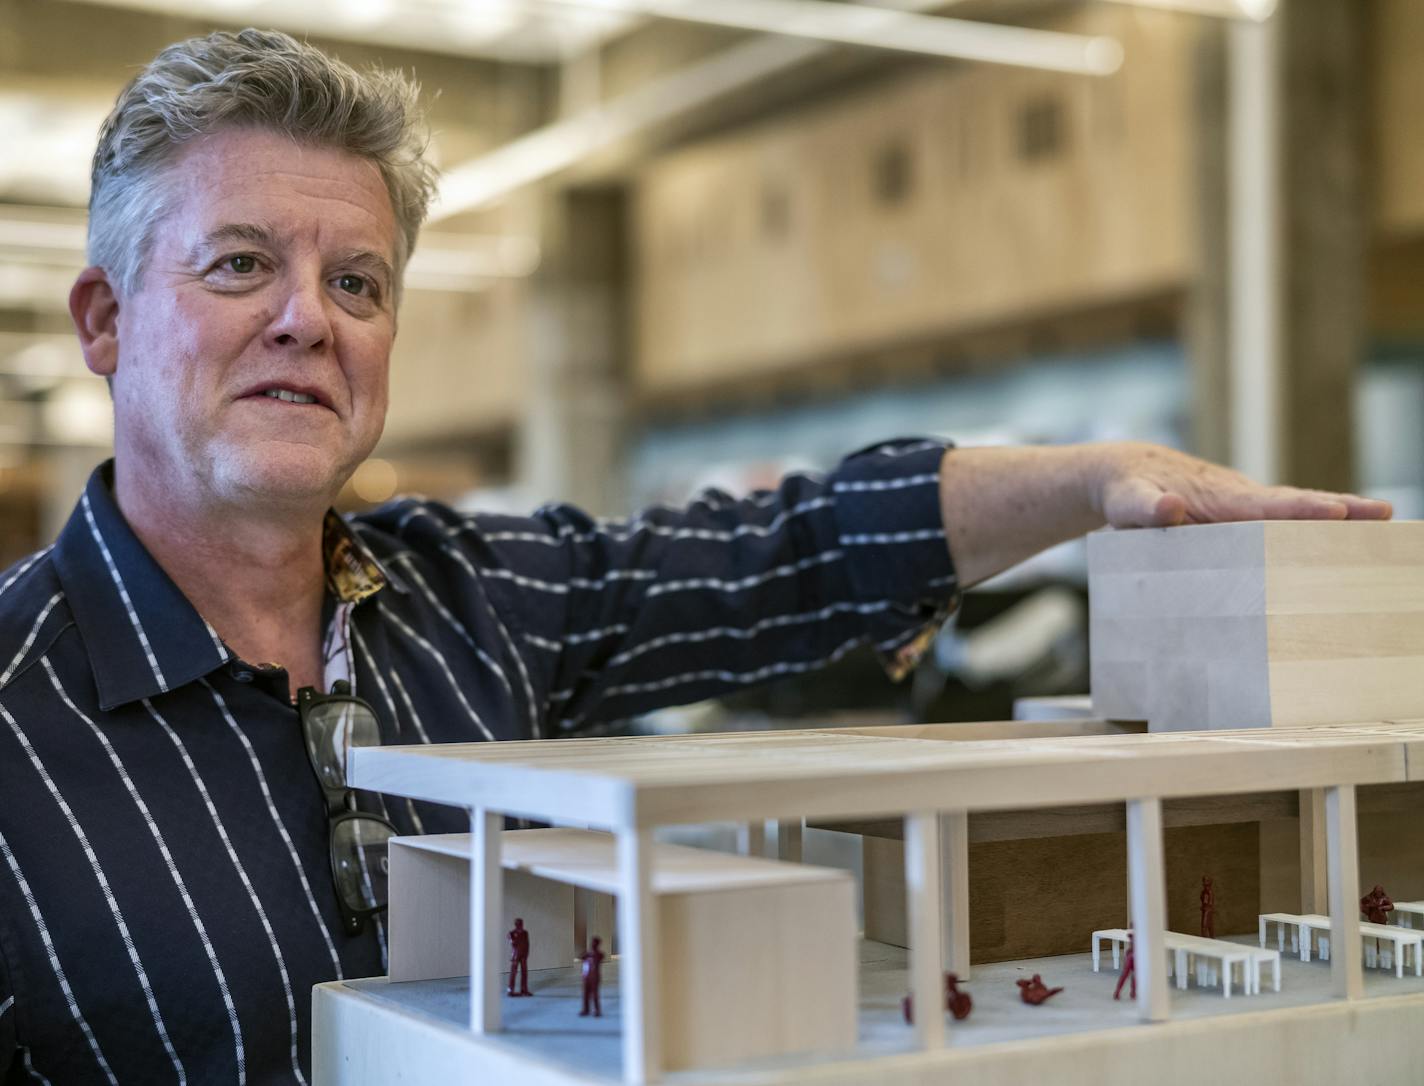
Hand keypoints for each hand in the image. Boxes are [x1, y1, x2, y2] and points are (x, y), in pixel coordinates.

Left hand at [1092, 442, 1391, 528]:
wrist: (1126, 473)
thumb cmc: (1126, 492)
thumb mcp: (1127, 502)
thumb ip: (1146, 508)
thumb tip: (1171, 508)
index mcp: (1218, 498)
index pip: (1266, 507)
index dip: (1302, 511)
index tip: (1339, 512)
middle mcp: (1239, 498)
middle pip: (1295, 505)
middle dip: (1340, 509)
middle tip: (1386, 513)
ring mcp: (1243, 507)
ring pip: (1294, 513)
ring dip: (1336, 520)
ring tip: (1383, 526)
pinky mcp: (1240, 518)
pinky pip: (1280, 525)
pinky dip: (1311, 530)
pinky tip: (1339, 549)